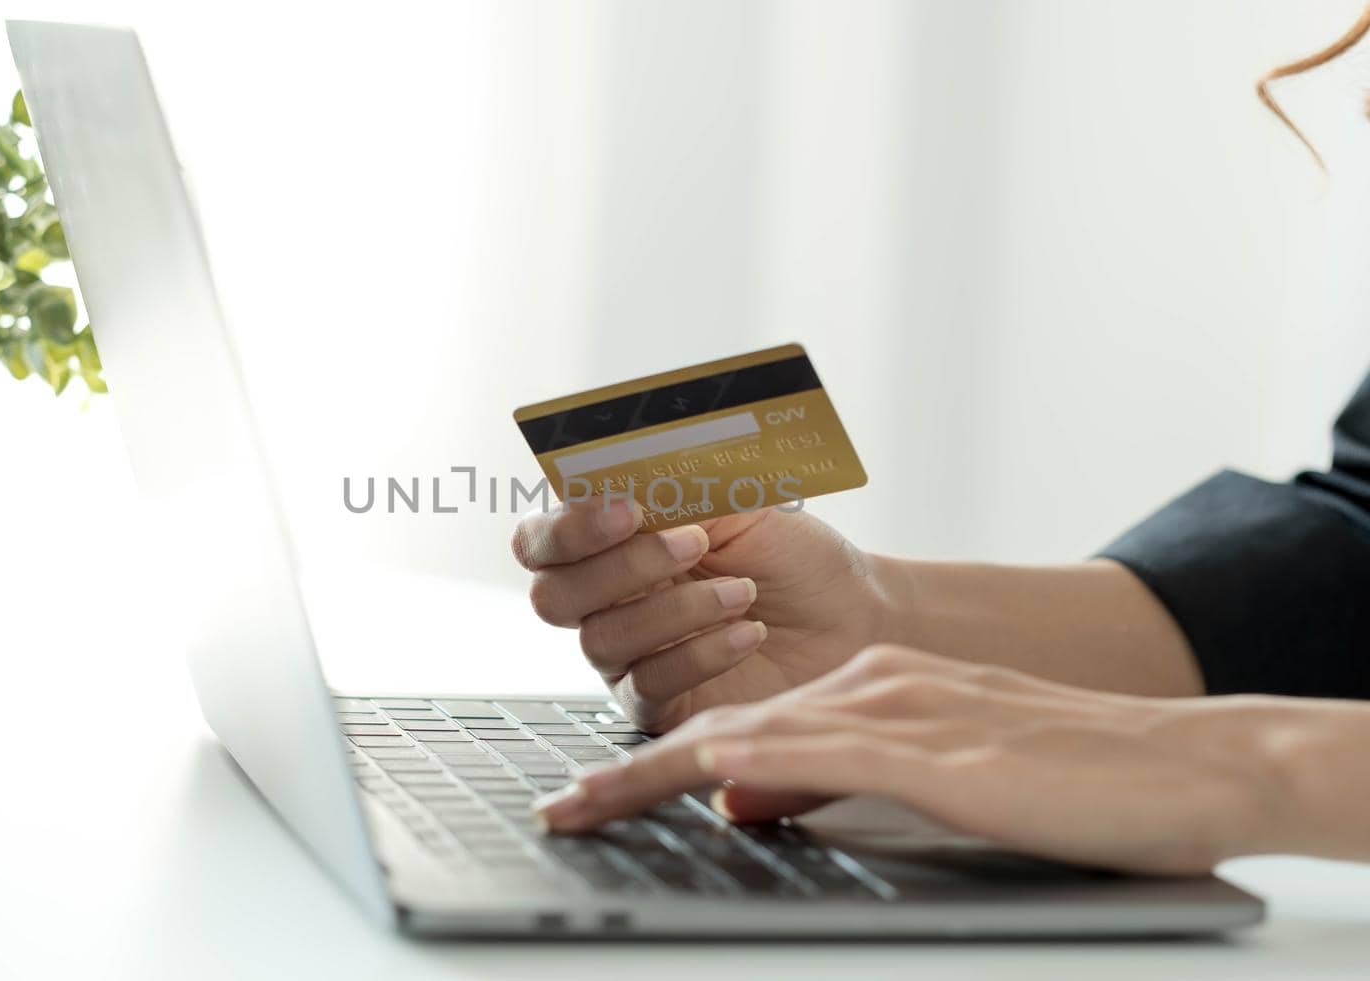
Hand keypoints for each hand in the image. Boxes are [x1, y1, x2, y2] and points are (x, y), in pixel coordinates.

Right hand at [511, 496, 903, 731]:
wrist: (851, 614)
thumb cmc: (792, 556)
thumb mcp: (737, 502)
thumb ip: (674, 485)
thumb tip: (626, 466)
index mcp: (608, 543)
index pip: (540, 539)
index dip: (568, 527)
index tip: (628, 508)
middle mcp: (605, 601)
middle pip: (552, 596)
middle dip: (619, 567)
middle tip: (692, 544)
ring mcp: (628, 656)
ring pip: (602, 640)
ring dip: (675, 610)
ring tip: (743, 590)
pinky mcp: (661, 704)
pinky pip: (649, 686)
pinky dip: (700, 653)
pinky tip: (748, 631)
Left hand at [532, 645, 1308, 873]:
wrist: (1184, 762)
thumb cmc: (1070, 780)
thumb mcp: (933, 782)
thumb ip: (836, 782)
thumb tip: (744, 801)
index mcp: (870, 692)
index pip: (739, 726)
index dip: (657, 761)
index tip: (595, 796)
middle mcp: (867, 687)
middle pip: (720, 721)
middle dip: (629, 768)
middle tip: (562, 805)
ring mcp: (894, 709)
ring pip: (745, 733)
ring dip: (653, 769)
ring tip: (583, 804)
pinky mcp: (926, 746)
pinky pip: (808, 752)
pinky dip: (736, 766)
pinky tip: (688, 782)